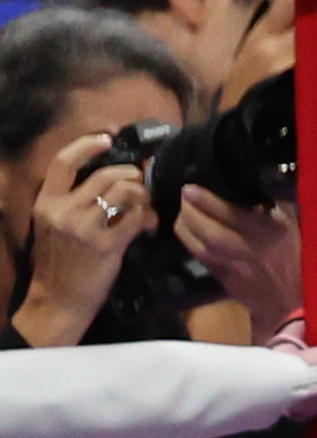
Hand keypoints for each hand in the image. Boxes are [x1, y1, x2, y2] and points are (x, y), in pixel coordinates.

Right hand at [14, 134, 156, 347]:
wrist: (58, 299)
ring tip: (145, 208)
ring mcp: (84, 227)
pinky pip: (138, 217)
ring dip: (143, 196)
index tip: (106, 139)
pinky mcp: (106, 243)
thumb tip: (110, 175)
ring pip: (126, 191)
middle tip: (140, 185)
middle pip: (107, 174)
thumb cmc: (60, 262)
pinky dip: (149, 219)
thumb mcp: (53, 225)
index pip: (62, 162)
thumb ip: (73, 200)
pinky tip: (148, 228)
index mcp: (46, 204)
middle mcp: (63, 211)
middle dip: (132, 175)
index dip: (87, 144)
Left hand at [173, 188, 299, 338]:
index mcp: (270, 234)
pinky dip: (189, 239)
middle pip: (209, 233)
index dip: (208, 201)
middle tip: (184, 195)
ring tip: (183, 210)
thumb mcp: (295, 224)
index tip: (191, 188)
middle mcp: (248, 250)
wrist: (293, 300)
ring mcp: (232, 267)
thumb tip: (262, 175)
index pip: (232, 215)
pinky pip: (199, 256)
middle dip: (190, 213)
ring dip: (185, 226)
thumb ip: (278, 202)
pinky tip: (187, 228)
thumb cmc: (298, 255)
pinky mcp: (221, 278)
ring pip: (198, 247)